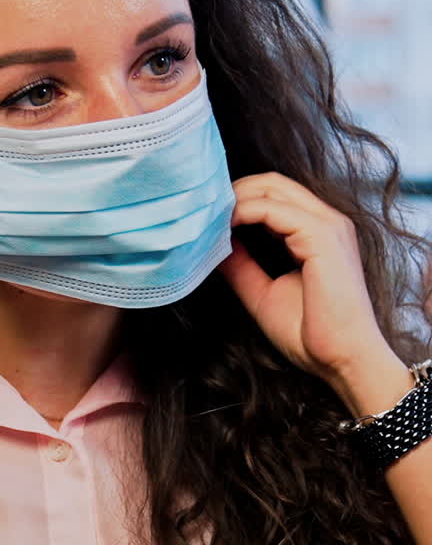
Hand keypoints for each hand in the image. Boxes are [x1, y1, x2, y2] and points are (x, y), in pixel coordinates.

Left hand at [216, 172, 392, 386]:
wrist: (343, 361)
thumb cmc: (312, 334)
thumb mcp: (264, 292)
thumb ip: (241, 265)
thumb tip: (213, 244)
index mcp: (319, 232)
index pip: (275, 195)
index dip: (238, 199)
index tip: (207, 217)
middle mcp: (327, 221)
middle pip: (271, 182)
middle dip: (232, 191)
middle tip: (202, 213)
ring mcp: (327, 225)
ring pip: (271, 187)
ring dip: (234, 199)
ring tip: (208, 219)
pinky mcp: (321, 236)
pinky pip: (272, 209)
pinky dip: (242, 212)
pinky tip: (223, 228)